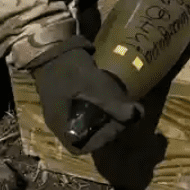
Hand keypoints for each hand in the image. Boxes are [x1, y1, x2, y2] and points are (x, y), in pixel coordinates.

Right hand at [27, 36, 141, 154]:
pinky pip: (85, 105)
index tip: (117, 124)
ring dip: (105, 114)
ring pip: (87, 119)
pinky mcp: (67, 92)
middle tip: (123, 113)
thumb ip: (115, 104)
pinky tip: (111, 91)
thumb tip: (138, 116)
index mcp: (60, 124)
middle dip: (107, 126)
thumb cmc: (68, 68)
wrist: (51, 42)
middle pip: (86, 134)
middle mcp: (59, 119)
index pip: (81, 147)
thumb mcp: (94, 86)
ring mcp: (62, 105)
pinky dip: (100, 102)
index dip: (101, 140)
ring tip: (120, 103)